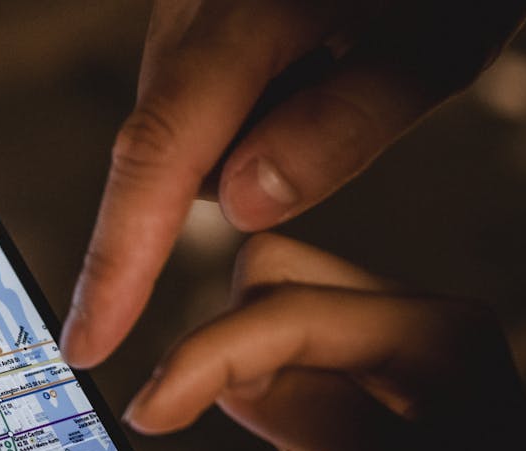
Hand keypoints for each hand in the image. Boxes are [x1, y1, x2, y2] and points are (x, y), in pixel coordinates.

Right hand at [61, 0, 525, 367]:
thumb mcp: (436, 43)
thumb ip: (342, 125)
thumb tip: (240, 205)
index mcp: (244, 18)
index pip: (160, 158)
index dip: (119, 262)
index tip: (89, 343)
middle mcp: (190, 10)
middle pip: (174, 151)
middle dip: (244, 174)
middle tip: (351, 104)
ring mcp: (184, 8)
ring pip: (191, 130)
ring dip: (258, 137)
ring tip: (344, 65)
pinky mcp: (193, 13)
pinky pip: (203, 96)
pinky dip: (255, 107)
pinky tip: (319, 55)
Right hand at [123, 234, 525, 450]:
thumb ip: (323, 419)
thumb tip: (226, 382)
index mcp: (434, 331)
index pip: (288, 311)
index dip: (207, 356)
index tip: (149, 412)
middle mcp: (413, 319)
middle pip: (276, 277)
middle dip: (220, 337)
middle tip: (188, 413)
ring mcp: (392, 345)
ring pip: (275, 307)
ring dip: (236, 359)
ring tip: (253, 433)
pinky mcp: (374, 377)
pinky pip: (291, 349)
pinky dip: (259, 380)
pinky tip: (278, 432)